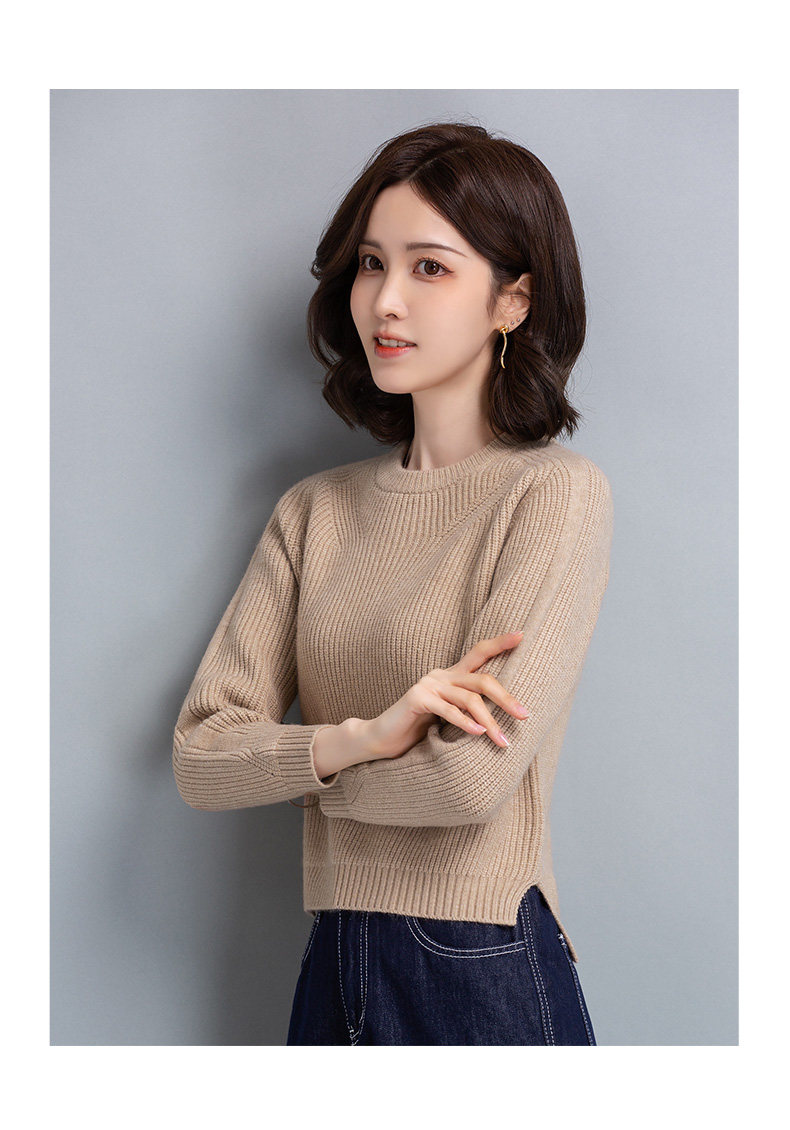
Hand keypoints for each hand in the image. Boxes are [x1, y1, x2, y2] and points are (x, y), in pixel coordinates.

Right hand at [363, 631, 529, 760]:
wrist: (381, 737)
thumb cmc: (418, 728)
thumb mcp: (449, 715)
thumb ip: (468, 707)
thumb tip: (504, 714)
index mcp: (451, 675)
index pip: (479, 653)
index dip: (500, 643)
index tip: (521, 635)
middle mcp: (441, 675)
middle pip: (483, 679)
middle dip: (506, 698)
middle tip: (524, 715)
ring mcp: (429, 685)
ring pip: (469, 699)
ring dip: (489, 722)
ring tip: (503, 741)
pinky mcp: (417, 699)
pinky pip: (448, 710)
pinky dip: (465, 723)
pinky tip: (479, 733)